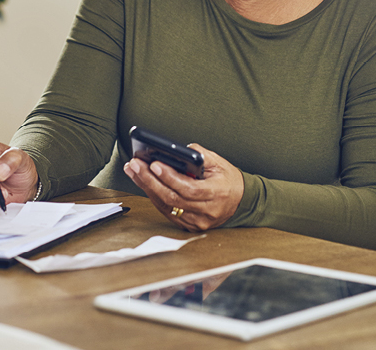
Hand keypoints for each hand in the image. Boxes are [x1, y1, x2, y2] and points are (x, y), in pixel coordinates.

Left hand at [123, 143, 242, 231]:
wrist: (241, 201)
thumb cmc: (228, 179)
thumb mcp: (219, 162)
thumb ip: (199, 154)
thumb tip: (176, 150)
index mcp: (216, 194)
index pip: (188, 188)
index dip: (169, 177)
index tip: (154, 164)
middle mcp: (207, 212)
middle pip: (172, 198)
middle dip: (150, 180)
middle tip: (135, 165)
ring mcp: (197, 222)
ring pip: (166, 206)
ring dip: (147, 187)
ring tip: (133, 170)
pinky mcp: (190, 226)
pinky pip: (167, 211)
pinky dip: (154, 196)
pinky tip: (143, 183)